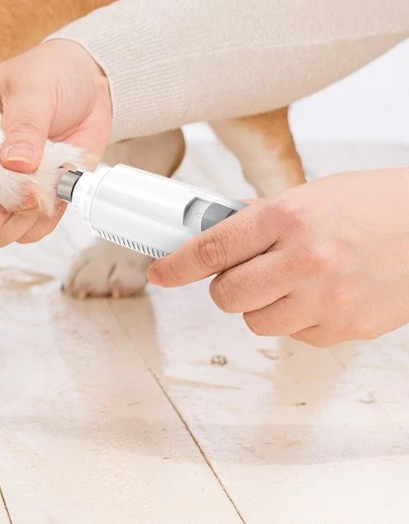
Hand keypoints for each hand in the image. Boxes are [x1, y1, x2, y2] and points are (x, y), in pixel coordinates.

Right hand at [0, 38, 112, 248]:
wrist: (90, 85)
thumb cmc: (47, 75)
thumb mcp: (32, 86)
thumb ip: (23, 123)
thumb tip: (15, 162)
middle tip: (3, 205)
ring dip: (14, 223)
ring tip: (40, 190)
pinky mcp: (30, 206)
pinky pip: (27, 235)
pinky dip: (42, 222)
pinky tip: (55, 191)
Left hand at [149, 168, 408, 345]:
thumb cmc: (370, 205)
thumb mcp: (306, 196)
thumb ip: (259, 220)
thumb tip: (213, 236)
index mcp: (288, 217)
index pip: (211, 249)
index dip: (176, 265)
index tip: (160, 273)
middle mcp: (306, 260)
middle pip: (227, 295)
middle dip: (224, 286)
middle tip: (240, 272)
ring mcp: (329, 299)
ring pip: (257, 322)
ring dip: (260, 305)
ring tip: (285, 282)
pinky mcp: (349, 329)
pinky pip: (296, 336)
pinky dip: (296, 319)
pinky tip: (317, 294)